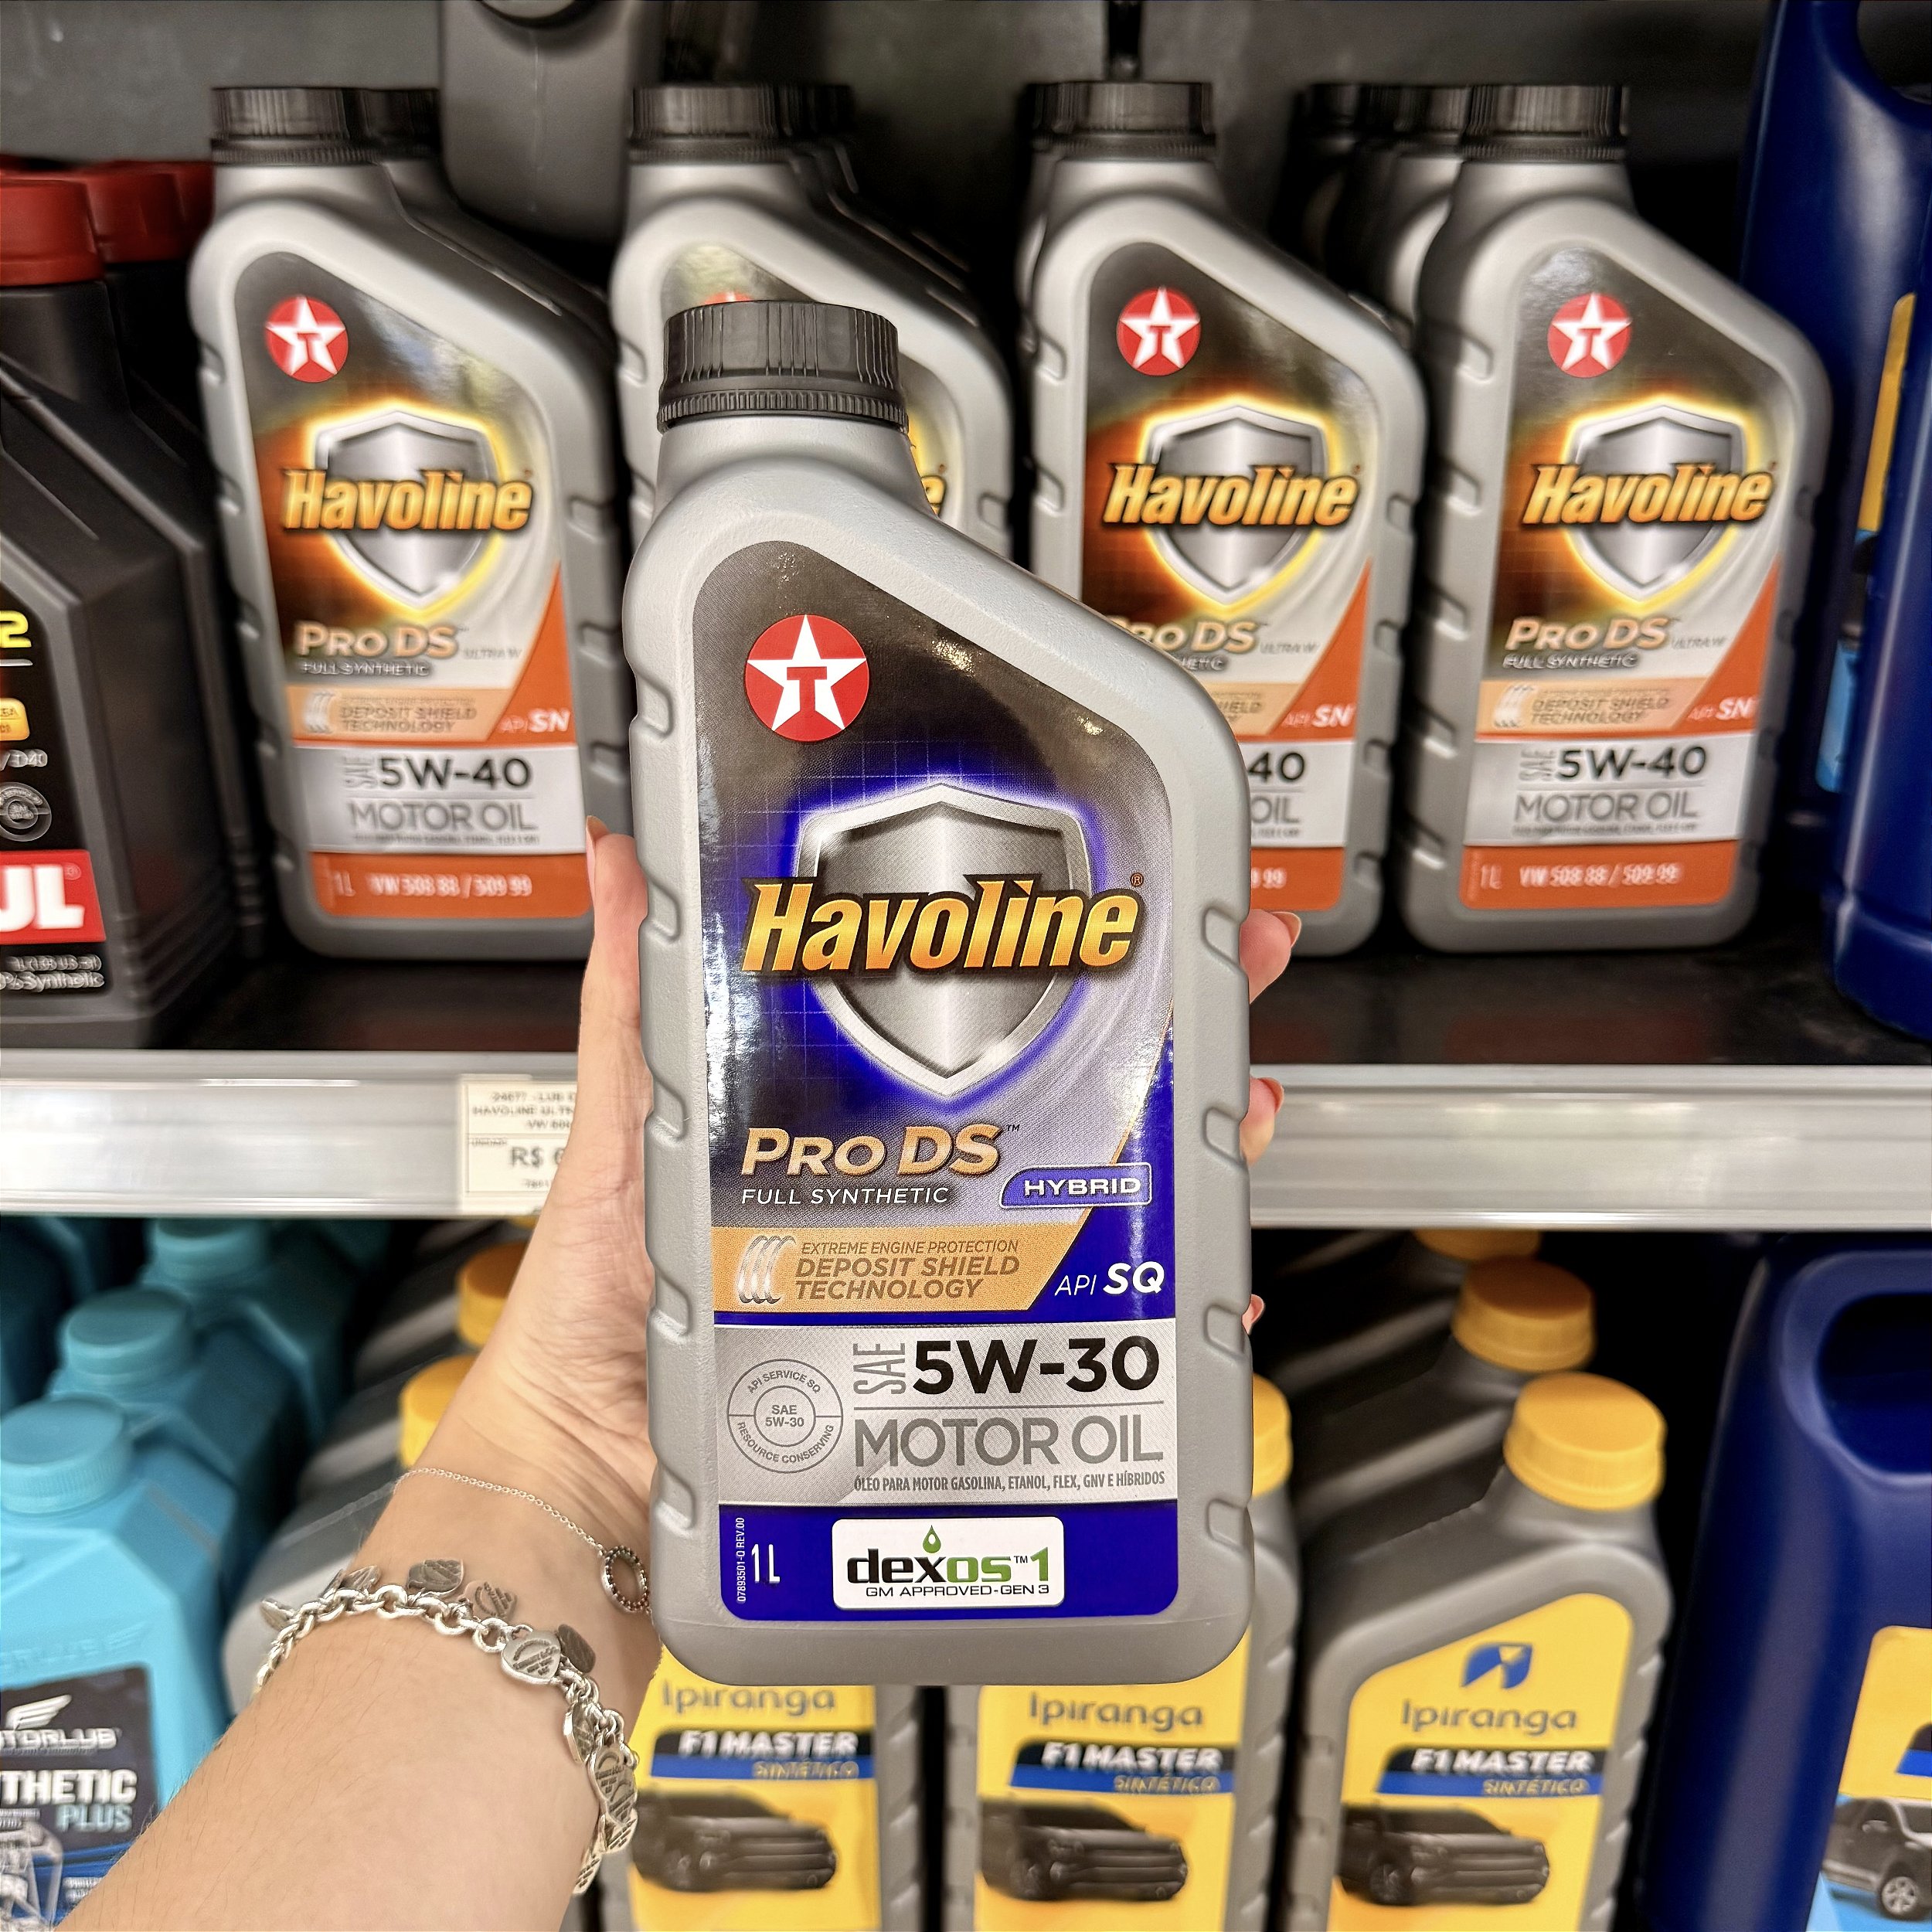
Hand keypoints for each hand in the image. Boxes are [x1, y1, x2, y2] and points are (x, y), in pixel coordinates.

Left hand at [444, 822, 1298, 1546]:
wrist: (597, 1469)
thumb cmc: (602, 1303)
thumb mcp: (624, 1131)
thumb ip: (629, 1005)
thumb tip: (621, 862)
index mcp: (854, 1121)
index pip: (979, 1011)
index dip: (1060, 947)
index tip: (1128, 884)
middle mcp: (921, 1189)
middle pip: (1073, 1095)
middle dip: (1170, 1023)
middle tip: (1231, 965)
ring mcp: (954, 1279)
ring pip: (1104, 1203)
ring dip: (1193, 1149)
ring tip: (1235, 1108)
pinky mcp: (968, 1373)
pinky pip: (1094, 1347)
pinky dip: (1165, 1324)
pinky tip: (1207, 1295)